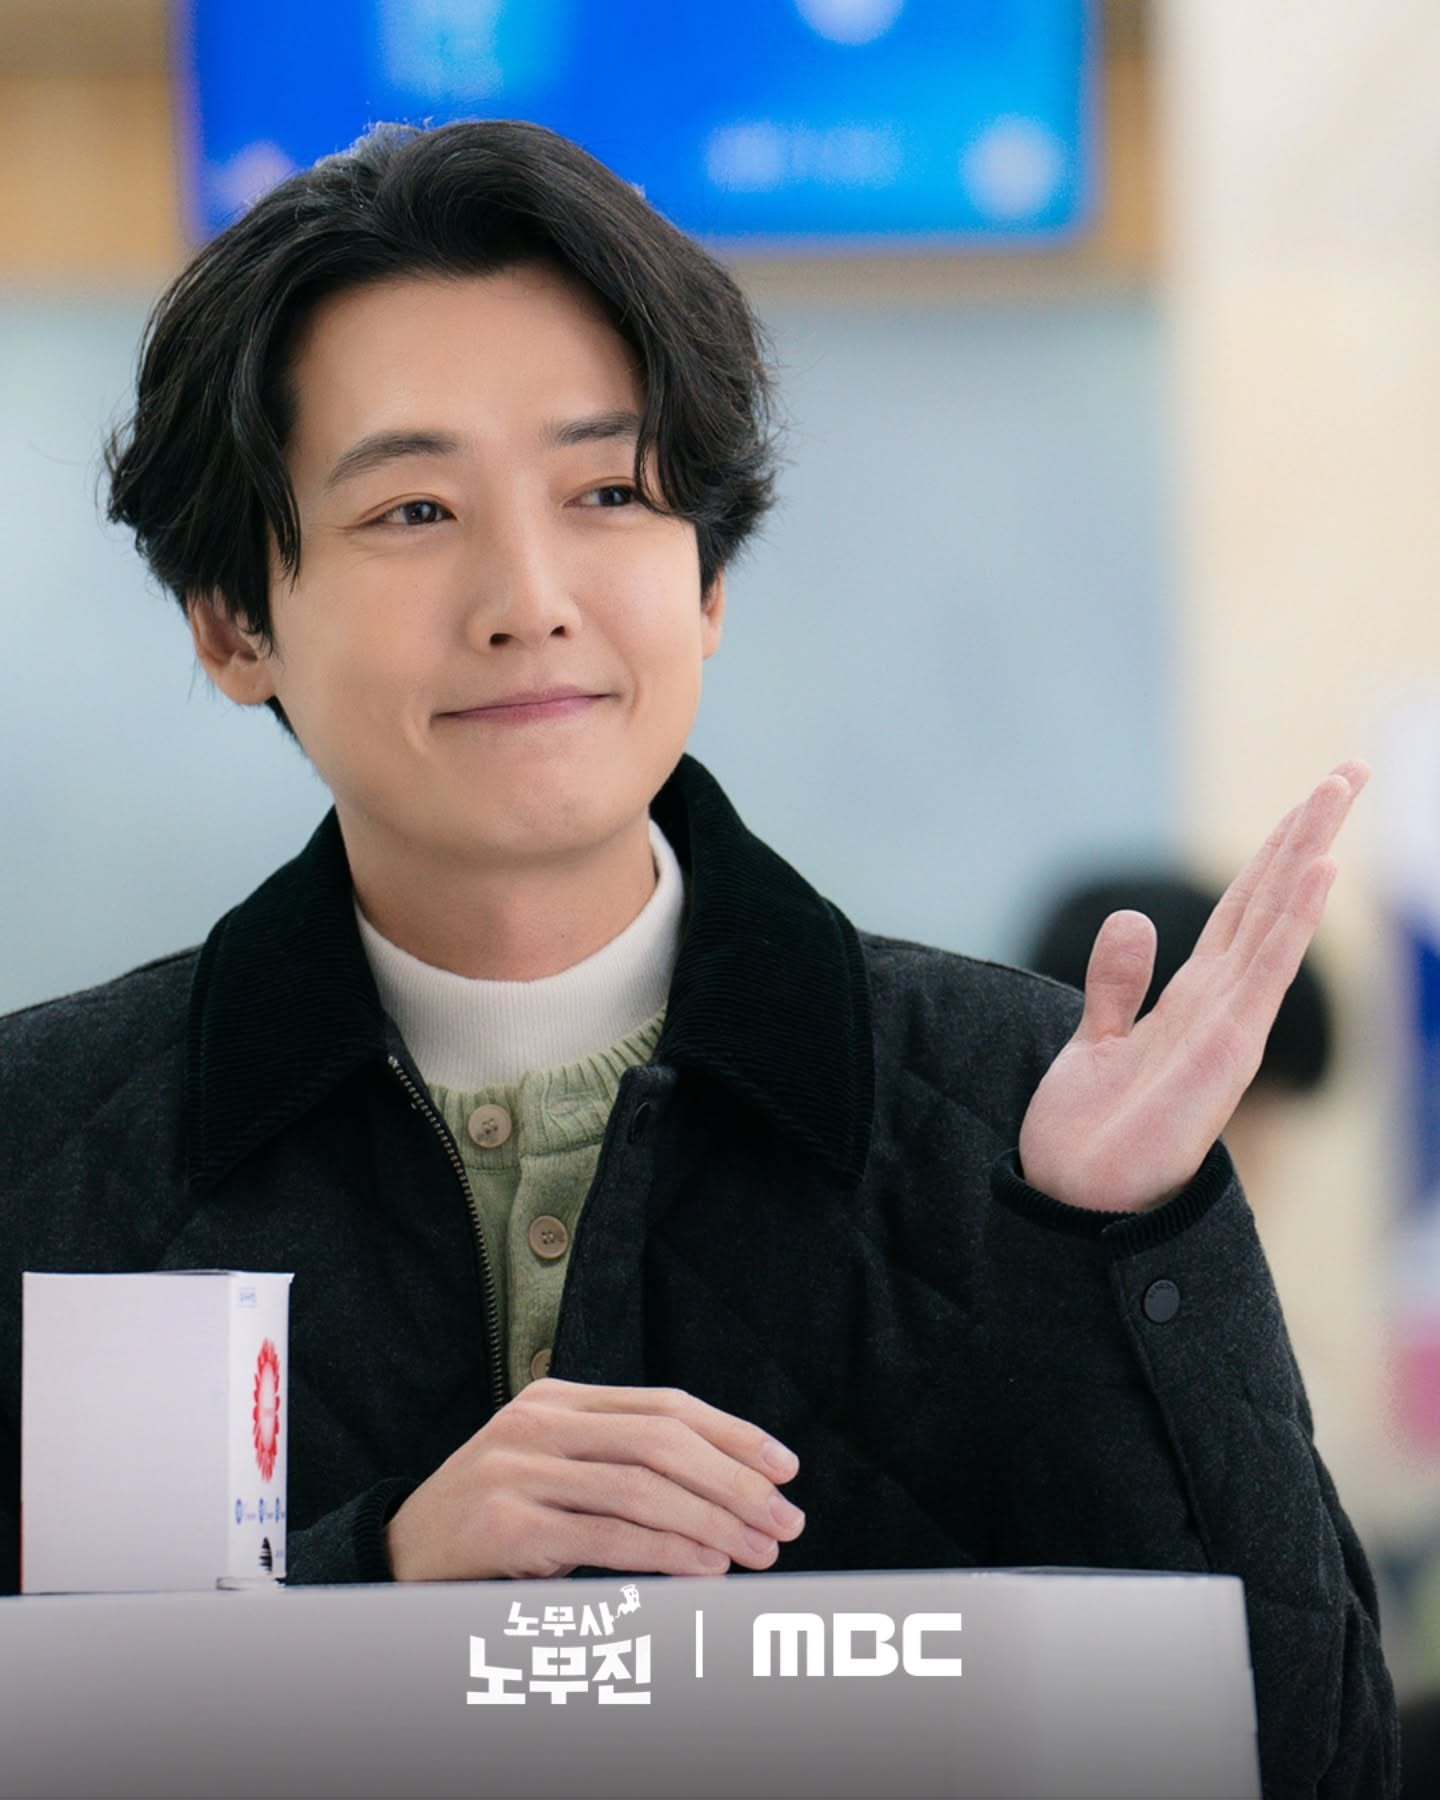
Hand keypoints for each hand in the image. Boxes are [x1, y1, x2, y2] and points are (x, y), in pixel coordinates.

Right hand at [384, 1377, 804, 1580]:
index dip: (734, 1434)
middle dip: (736, 1482)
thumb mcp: (557, 1472)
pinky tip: (705, 1568)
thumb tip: (735, 1492)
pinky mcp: (506, 1524)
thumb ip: (625, 1464)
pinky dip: (666, 1553)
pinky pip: (607, 1537)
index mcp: (558, 1398)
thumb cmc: (498, 1520)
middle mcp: (538, 1423)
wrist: (400, 1557)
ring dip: (713, 1524)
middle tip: (785, 1521)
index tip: (786, 1467)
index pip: (666, 1404)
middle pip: (663, 1440)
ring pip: (642, 1488)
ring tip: (756, 1553)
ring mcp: (518, 1471)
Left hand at [1017, 761, 1369, 1212]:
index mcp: (1194, 997)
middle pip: (1271, 899)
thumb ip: (1117, 983)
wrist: (1078, 1199)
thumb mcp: (1097, 1041)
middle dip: (1307, 833)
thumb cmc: (1091, 1133)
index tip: (1310, 798)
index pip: (1244, 908)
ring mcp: (1229, 1023)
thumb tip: (1135, 918)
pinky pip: (1264, 971)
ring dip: (1307, 854)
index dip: (1275, 852)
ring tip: (1339, 791)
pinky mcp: (1224, 1048)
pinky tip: (1316, 869)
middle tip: (1350, 769)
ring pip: (1277, 921)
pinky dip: (1291, 920)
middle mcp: (1222, 1003)